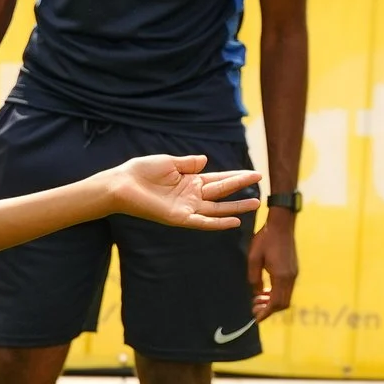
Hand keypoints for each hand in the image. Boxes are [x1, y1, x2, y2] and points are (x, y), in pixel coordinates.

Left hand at [102, 155, 260, 230]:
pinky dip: (218, 223)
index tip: (254, 173)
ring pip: (217, 208)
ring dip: (236, 207)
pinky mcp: (179, 218)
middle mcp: (191, 195)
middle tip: (261, 180)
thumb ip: (188, 163)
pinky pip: (203, 221)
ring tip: (256, 204)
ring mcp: (187, 207)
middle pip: (222, 191)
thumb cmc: (140, 172)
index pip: (218, 178)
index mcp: (189, 180)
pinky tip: (234, 222)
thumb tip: (206, 159)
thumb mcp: (168, 162)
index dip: (236, 176)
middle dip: (241, 186)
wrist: (121, 184)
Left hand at [248, 211, 298, 320]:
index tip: (256, 318)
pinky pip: (286, 289)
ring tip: (256, 300)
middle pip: (283, 303)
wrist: (281, 225)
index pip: (276, 302)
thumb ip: (254, 277)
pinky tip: (265, 291)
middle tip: (254, 310)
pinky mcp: (293, 270)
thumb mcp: (253, 258)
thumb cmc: (265, 239)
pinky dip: (276, 294)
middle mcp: (290, 277)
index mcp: (281, 276)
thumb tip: (257, 292)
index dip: (266, 313)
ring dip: (272, 302)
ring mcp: (294, 274)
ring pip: (286, 297)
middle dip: (269, 310)